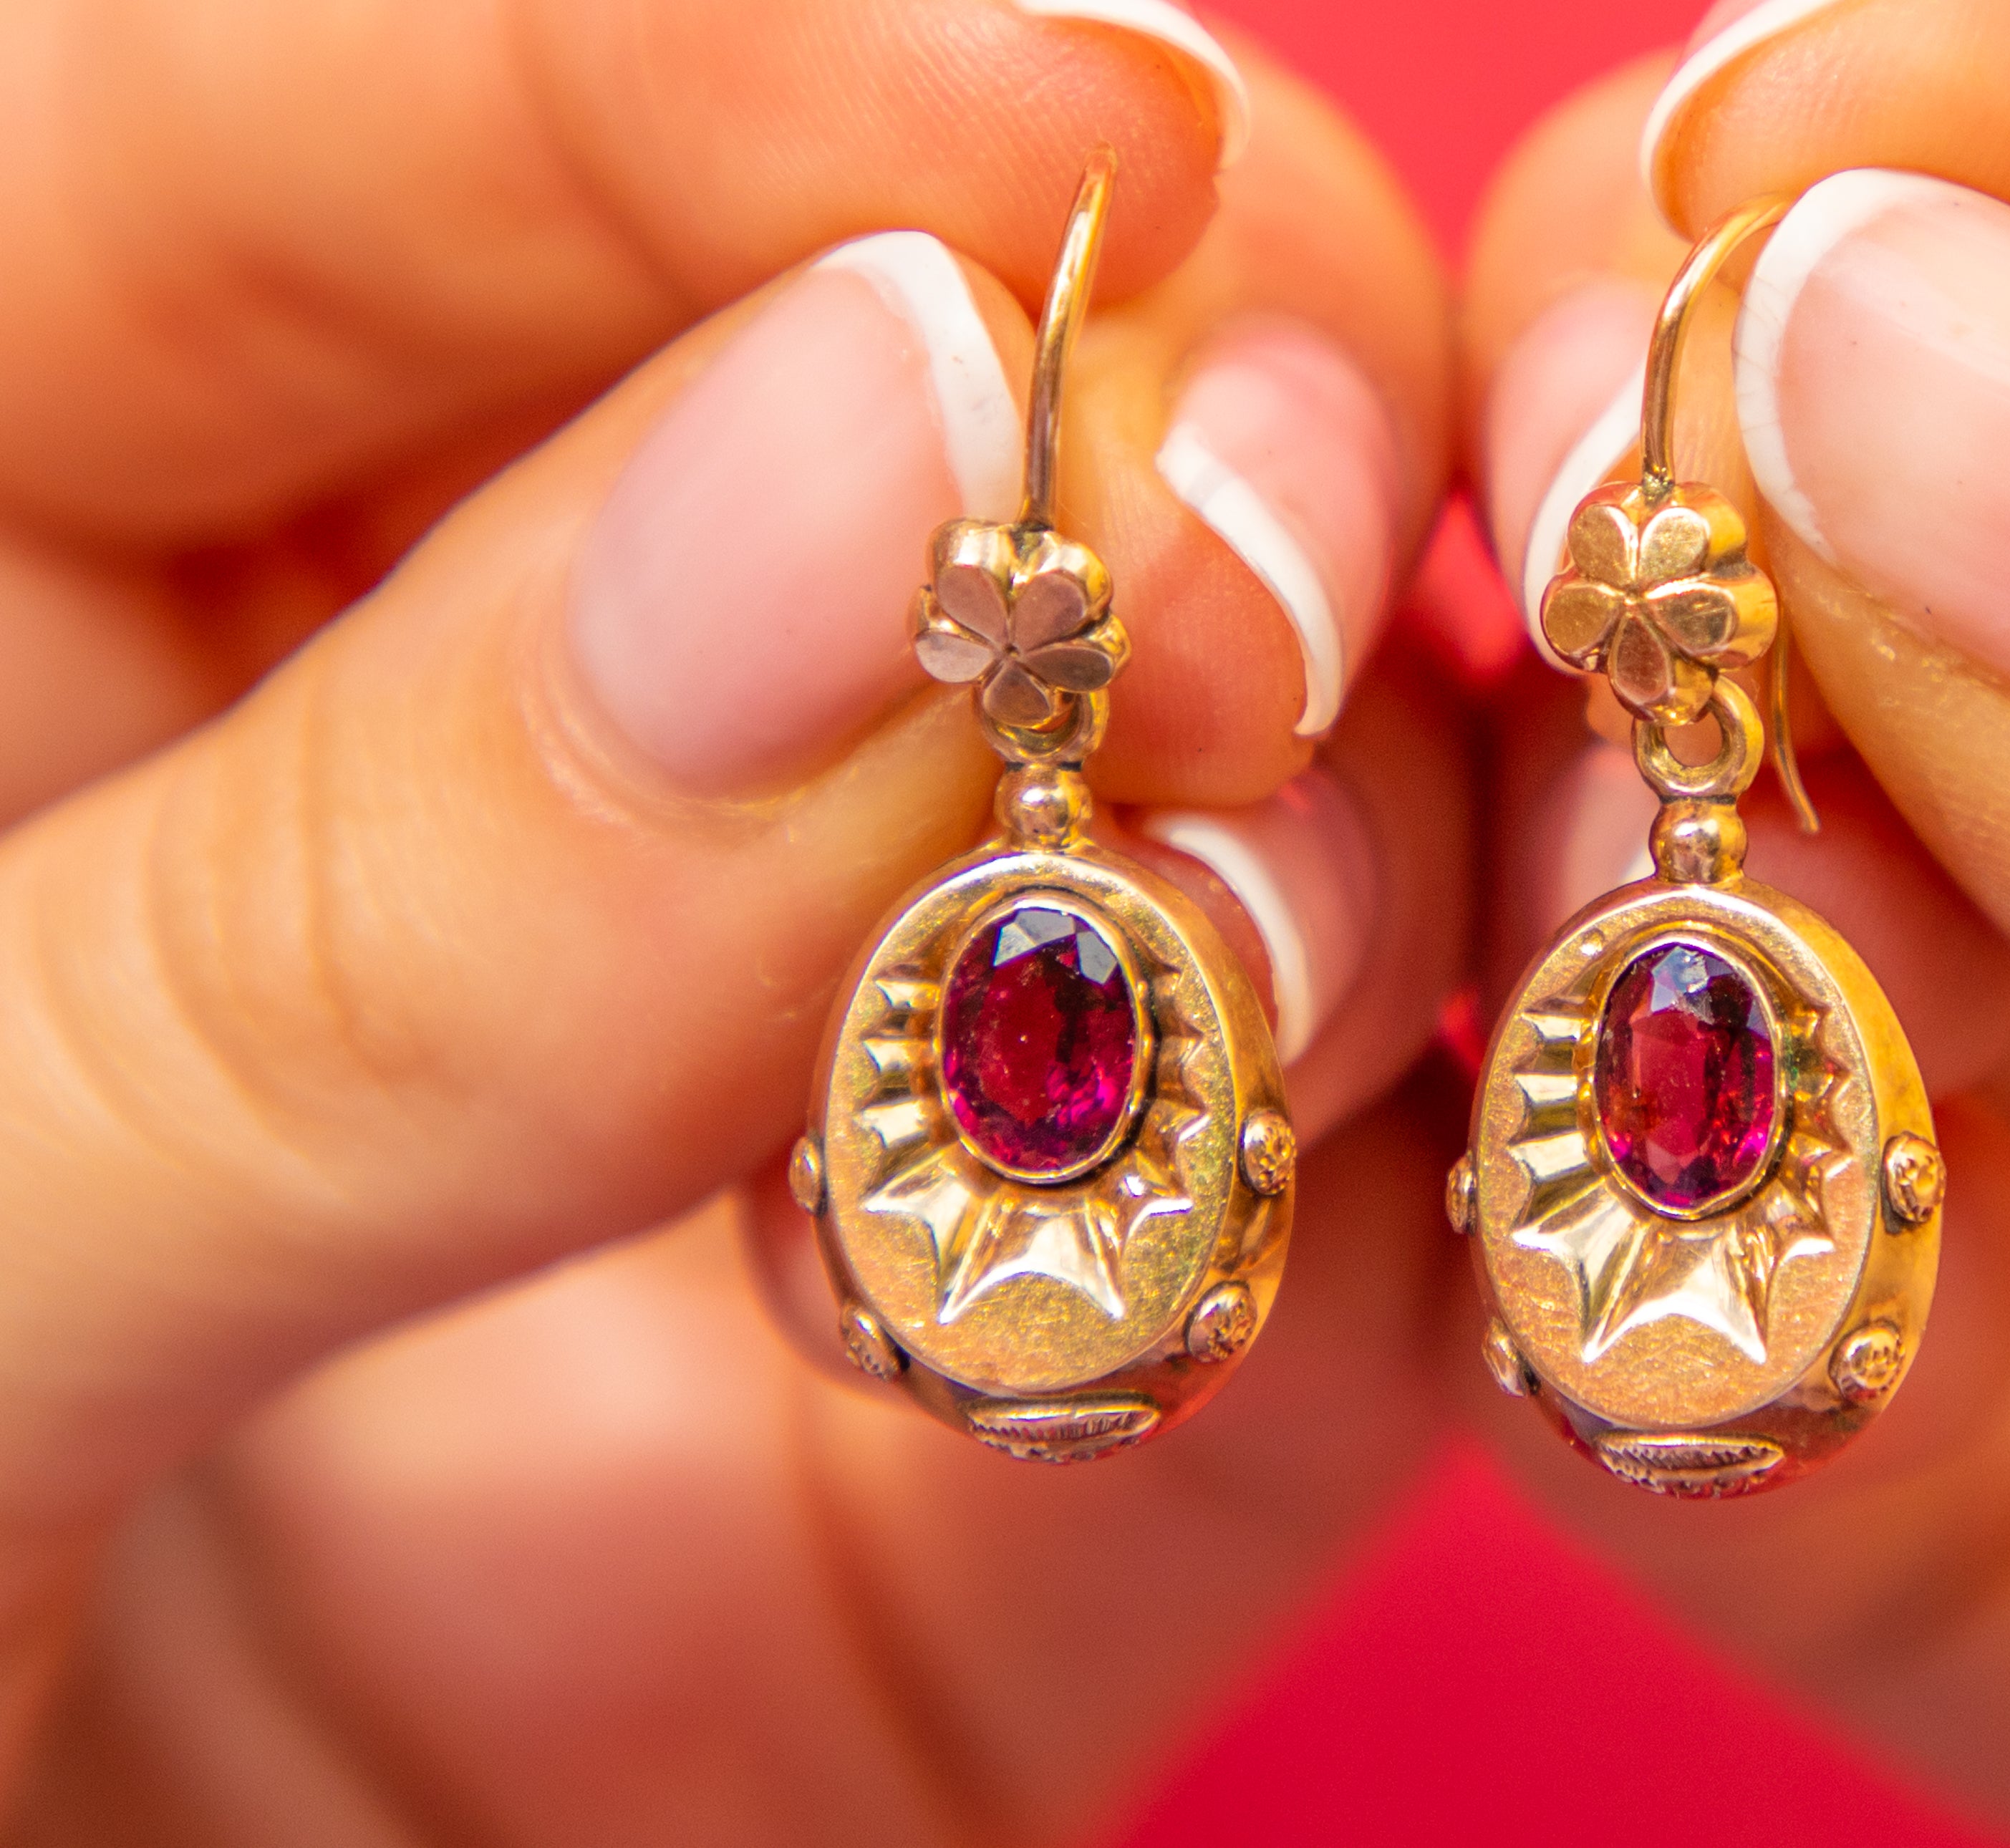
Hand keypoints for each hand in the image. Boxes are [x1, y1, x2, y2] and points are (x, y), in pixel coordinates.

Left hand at [0, 6, 1462, 1839]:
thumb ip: (340, 915)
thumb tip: (888, 469)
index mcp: (37, 513)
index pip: (452, 96)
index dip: (809, 90)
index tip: (1117, 183)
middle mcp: (471, 771)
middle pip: (933, 402)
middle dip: (1167, 444)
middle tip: (1270, 627)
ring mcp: (788, 1111)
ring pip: (1214, 813)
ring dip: (1343, 854)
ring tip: (1286, 985)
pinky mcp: (1022, 1442)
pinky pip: (1329, 1253)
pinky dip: (1469, 1218)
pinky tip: (1514, 1217)